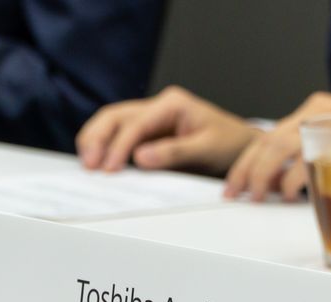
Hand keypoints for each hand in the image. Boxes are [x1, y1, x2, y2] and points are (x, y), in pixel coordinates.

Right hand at [76, 86, 258, 174]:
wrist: (242, 148)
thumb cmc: (229, 144)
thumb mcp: (206, 149)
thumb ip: (173, 153)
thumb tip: (140, 158)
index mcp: (172, 103)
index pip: (136, 123)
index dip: (119, 146)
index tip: (110, 169)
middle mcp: (157, 106)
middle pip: (115, 116)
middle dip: (97, 138)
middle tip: (89, 166)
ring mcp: (151, 119)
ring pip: (112, 124)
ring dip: (95, 142)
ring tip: (88, 166)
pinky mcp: (147, 135)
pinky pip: (120, 137)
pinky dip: (106, 149)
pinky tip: (98, 163)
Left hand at [224, 92, 330, 201]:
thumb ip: (314, 160)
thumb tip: (279, 187)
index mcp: (313, 113)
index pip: (267, 138)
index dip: (245, 164)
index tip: (232, 187)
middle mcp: (316, 112)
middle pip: (267, 143)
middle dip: (247, 173)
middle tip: (236, 196)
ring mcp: (330, 120)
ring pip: (280, 148)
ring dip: (265, 177)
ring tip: (259, 198)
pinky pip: (308, 157)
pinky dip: (293, 179)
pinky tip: (288, 196)